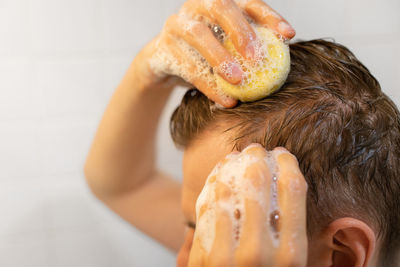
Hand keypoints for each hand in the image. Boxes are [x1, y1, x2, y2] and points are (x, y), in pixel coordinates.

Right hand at [134, 0, 294, 107]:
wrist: (165, 65)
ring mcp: (176, 24)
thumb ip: (249, 51)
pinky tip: (225, 100)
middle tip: (257, 58)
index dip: (269, 16)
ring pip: (198, 34)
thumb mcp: (228, 50)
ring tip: (238, 82)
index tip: (288, 36)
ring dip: (220, 58)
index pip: (247, 2)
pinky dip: (207, 84)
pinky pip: (186, 65)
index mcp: (218, 3)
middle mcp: (197, 6)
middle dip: (241, 30)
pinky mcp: (162, 47)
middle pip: (221, 7)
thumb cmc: (206, 57)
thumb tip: (283, 62)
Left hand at [187, 144, 307, 266]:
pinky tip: (216, 178)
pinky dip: (212, 188)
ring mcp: (228, 256)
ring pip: (227, 190)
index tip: (282, 153)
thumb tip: (334, 212)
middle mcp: (260, 252)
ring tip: (233, 157)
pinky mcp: (204, 259)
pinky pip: (206, 210)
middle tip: (254, 149)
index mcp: (291, 255)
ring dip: (229, 167)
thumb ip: (308, 240)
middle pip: (258, 181)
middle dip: (256, 156)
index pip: (293, 189)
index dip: (287, 163)